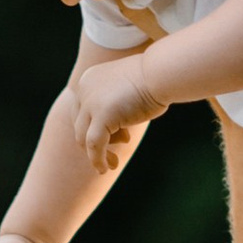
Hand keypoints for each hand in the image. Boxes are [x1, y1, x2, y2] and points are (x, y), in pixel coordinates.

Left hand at [68, 52, 157, 172]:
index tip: (118, 137)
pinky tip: (106, 169)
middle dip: (96, 142)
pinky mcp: (101, 116)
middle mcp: (84, 89)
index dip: (96, 128)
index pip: (81, 112)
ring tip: (113, 164)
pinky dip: (98, 160)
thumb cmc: (154, 81)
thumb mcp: (125, 90)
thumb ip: (113, 106)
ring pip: (84, 138)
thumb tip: (114, 131)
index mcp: (88, 80)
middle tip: (114, 154)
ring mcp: (90, 102)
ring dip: (97, 154)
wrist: (162, 73)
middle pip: (80, 126)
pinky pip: (94, 145)